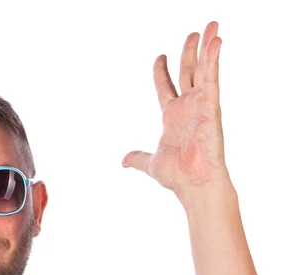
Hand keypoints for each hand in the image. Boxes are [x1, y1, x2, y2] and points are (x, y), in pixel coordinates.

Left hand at [122, 21, 230, 204]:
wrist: (193, 184)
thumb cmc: (177, 176)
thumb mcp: (151, 163)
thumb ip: (138, 157)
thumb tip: (123, 160)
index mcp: (172, 117)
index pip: (166, 87)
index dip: (161, 71)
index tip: (160, 56)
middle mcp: (187, 108)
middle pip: (188, 72)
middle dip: (190, 52)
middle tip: (194, 32)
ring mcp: (200, 106)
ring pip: (203, 70)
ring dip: (206, 47)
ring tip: (211, 26)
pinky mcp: (211, 107)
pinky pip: (213, 79)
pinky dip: (214, 60)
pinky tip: (216, 42)